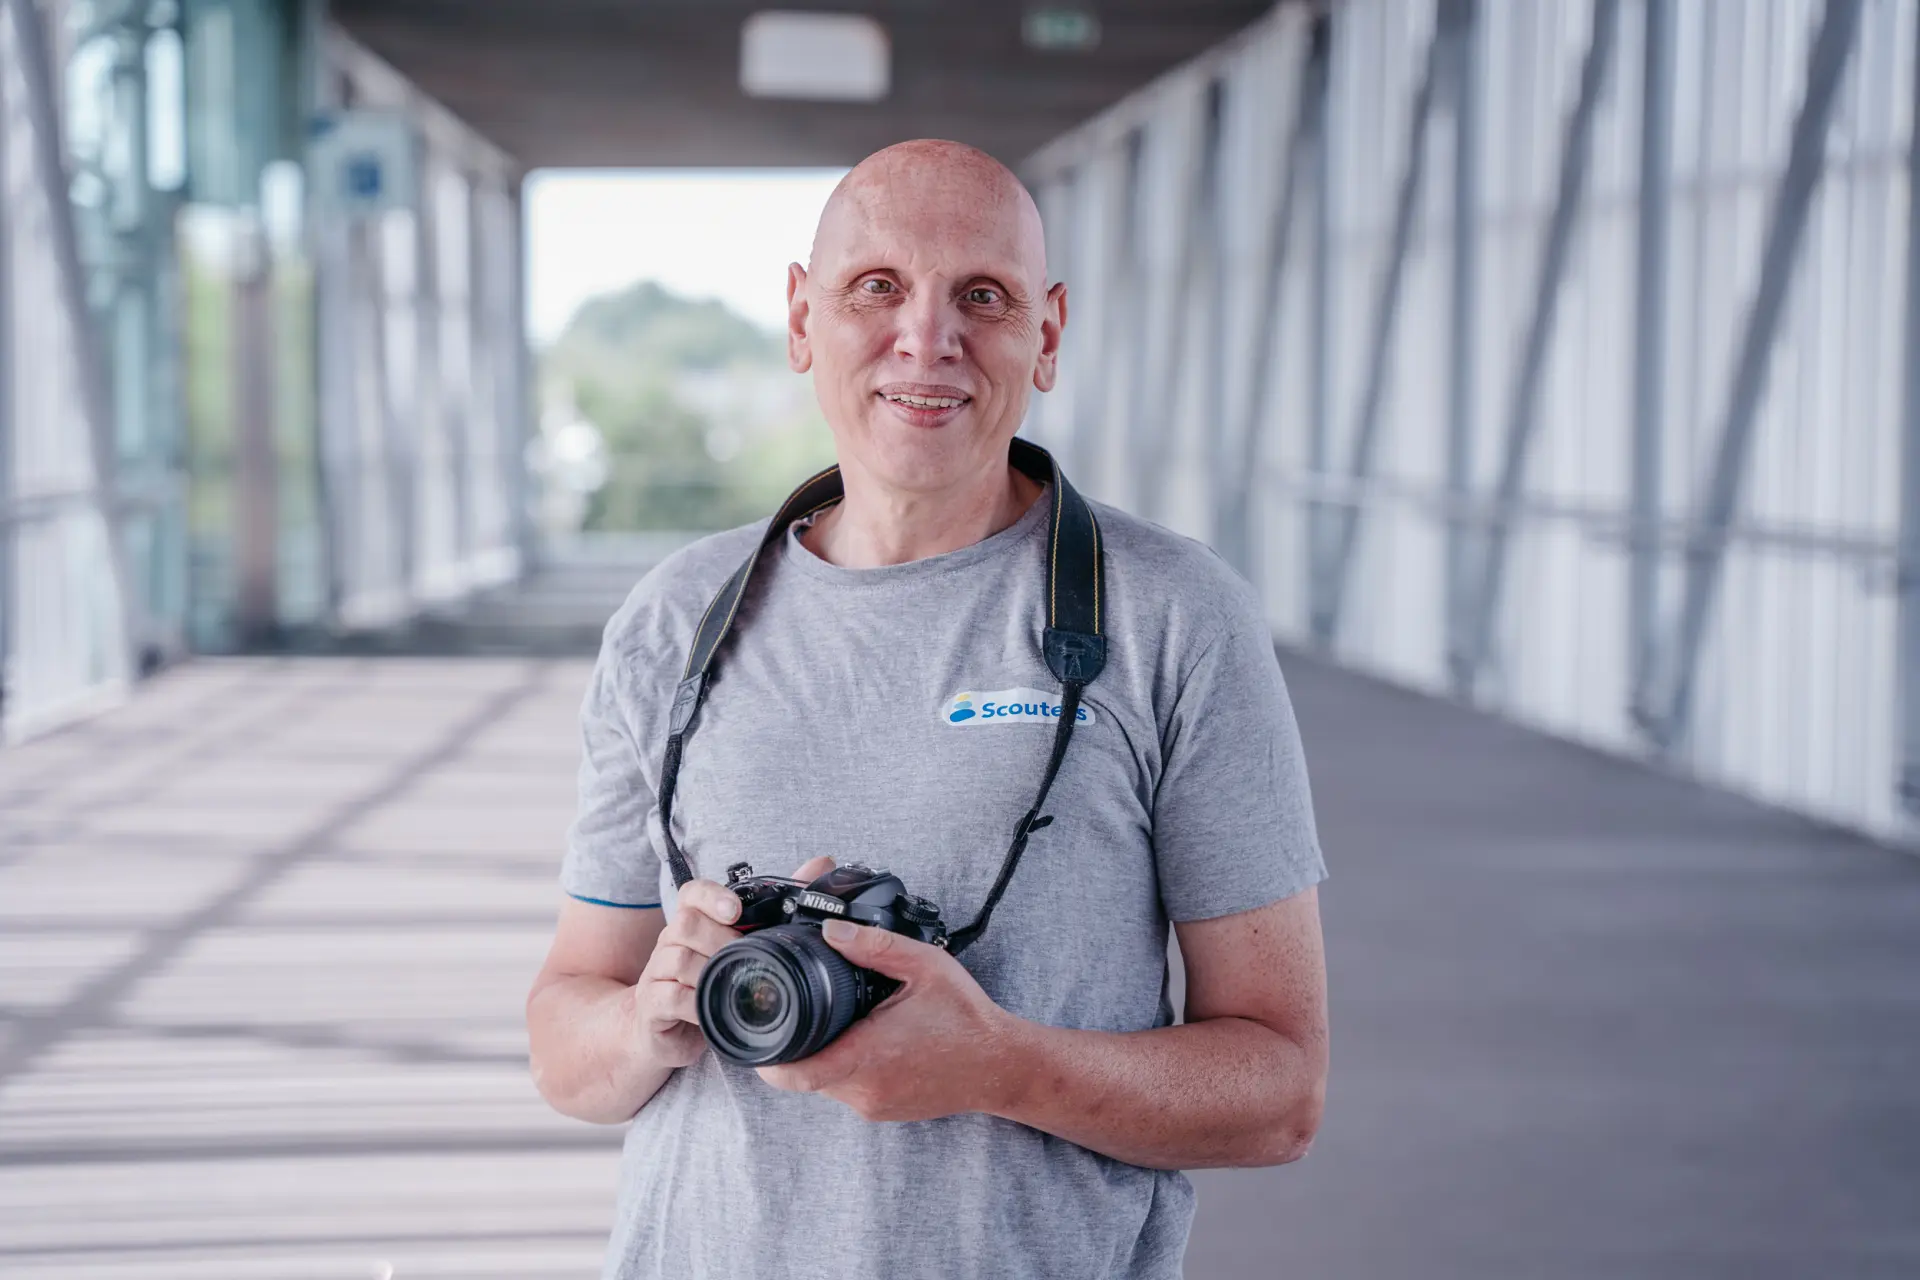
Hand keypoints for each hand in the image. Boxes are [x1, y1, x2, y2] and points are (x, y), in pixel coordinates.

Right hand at [634, 855, 834, 1068]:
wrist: (665, 1031)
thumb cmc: (711, 984)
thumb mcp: (743, 948)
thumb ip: (780, 906)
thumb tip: (822, 863)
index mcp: (694, 922)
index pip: (692, 892)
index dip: (712, 896)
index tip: (734, 911)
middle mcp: (671, 941)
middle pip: (685, 923)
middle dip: (720, 940)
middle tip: (744, 958)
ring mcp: (657, 972)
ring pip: (678, 958)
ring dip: (709, 972)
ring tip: (731, 985)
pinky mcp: (652, 1005)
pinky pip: (670, 997)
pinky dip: (696, 1004)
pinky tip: (712, 1011)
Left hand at [757, 921, 1022, 1121]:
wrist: (1003, 1066)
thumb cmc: (967, 1017)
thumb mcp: (924, 965)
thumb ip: (873, 945)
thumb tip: (830, 930)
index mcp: (867, 1055)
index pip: (795, 1072)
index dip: (765, 1057)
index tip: (754, 1034)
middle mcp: (865, 1089)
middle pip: (803, 1074)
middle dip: (793, 1044)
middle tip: (795, 1010)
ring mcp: (874, 1106)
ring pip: (824, 1083)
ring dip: (820, 1054)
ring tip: (833, 1019)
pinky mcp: (884, 1111)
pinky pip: (847, 1090)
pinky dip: (844, 1065)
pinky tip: (862, 1038)